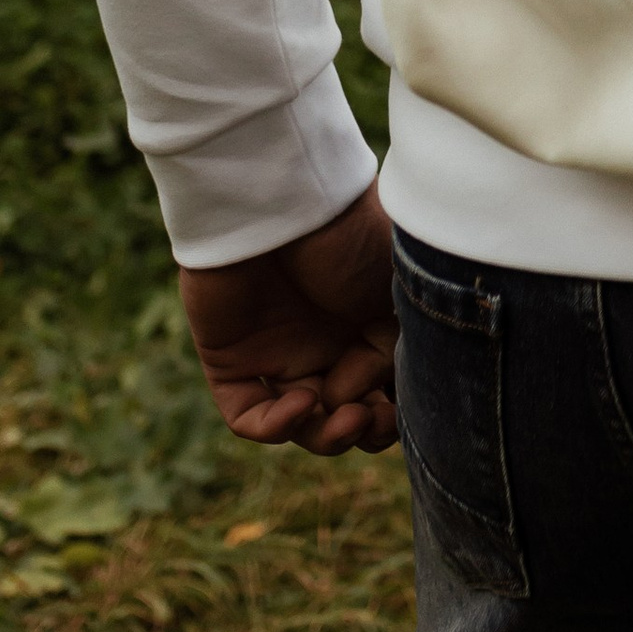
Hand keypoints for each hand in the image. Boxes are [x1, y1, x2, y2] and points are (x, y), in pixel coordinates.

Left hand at [176, 181, 396, 454]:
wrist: (282, 195)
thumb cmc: (349, 230)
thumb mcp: (397, 290)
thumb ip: (392, 351)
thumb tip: (358, 401)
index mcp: (370, 322)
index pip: (386, 390)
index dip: (395, 413)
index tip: (400, 408)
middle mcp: (326, 342)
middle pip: (346, 416)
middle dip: (364, 431)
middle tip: (371, 420)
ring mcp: (279, 353)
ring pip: (303, 425)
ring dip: (326, 436)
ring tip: (342, 416)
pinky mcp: (232, 360)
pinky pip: (250, 415)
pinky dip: (276, 425)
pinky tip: (301, 402)